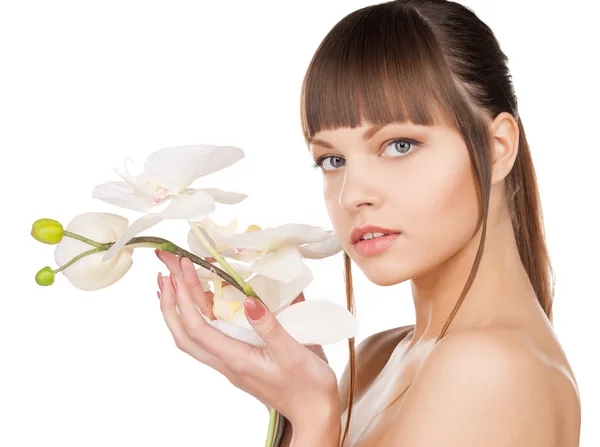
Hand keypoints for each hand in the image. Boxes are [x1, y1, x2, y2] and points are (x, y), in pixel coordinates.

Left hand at [155, 250, 339, 425]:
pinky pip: (209, 338)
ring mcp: (231, 363)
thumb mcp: (293, 353)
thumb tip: (249, 300)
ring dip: (180, 310)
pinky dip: (198, 317)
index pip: (198, 328)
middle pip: (185, 334)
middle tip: (165, 272)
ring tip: (174, 282)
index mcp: (236, 359)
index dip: (185, 299)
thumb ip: (270, 327)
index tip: (179, 272)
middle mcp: (227, 362)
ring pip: (193, 337)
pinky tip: (203, 303)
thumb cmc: (307, 386)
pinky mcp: (239, 361)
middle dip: (170, 303)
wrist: (314, 413)